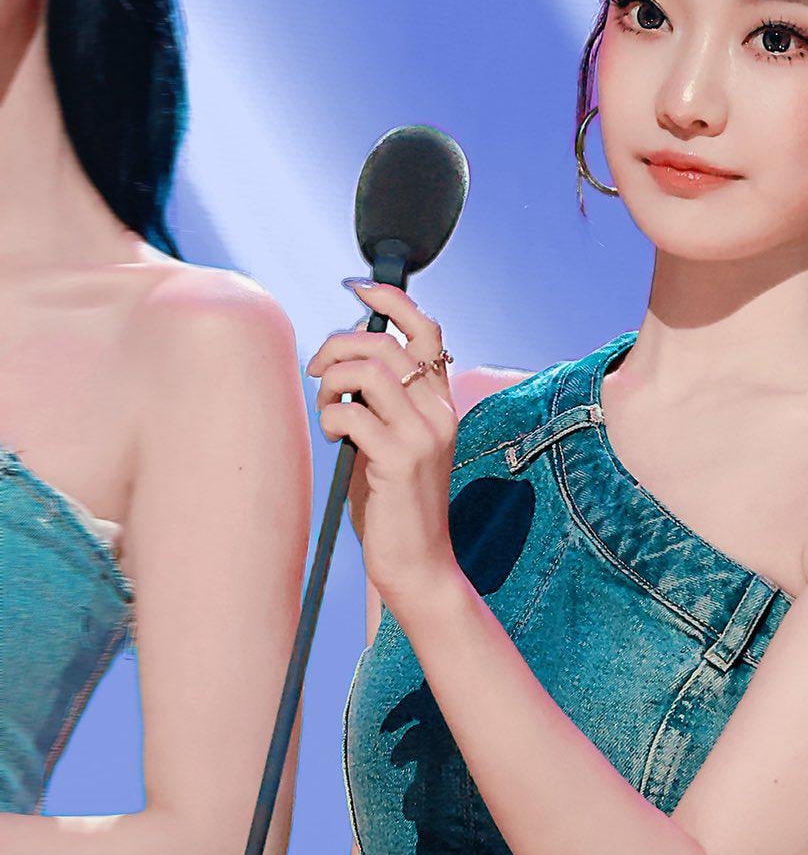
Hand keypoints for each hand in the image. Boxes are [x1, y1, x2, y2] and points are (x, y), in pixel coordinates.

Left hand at [306, 281, 460, 617]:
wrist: (418, 565)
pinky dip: (330, 416)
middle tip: (317, 373)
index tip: (358, 289)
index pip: (427, 331)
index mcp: (441, 406)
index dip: (392, 301)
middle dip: (338, 346)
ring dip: (331, 381)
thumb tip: (341, 364)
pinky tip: (334, 439)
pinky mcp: (398, 460)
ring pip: (368, 370)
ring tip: (327, 408)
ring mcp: (422, 436)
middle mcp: (438, 414)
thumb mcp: (394, 444)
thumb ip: (381, 405)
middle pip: (384, 344)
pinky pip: (350, 411)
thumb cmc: (396, 507)